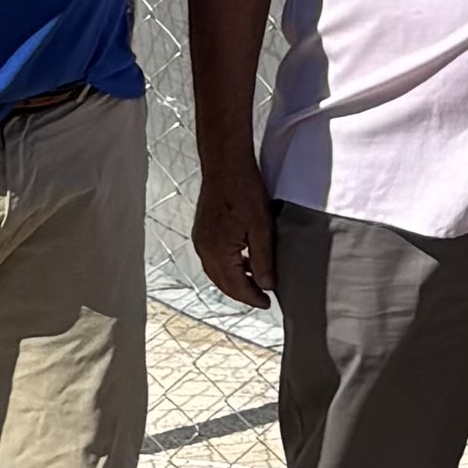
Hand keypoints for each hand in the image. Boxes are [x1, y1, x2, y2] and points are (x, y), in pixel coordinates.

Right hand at [188, 151, 280, 309]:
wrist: (225, 163)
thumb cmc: (244, 189)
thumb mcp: (261, 227)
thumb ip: (263, 259)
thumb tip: (266, 285)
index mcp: (218, 252)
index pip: (235, 287)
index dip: (252, 298)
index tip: (267, 303)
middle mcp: (204, 249)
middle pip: (223, 283)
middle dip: (242, 293)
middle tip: (262, 298)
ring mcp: (201, 239)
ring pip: (217, 271)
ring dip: (234, 280)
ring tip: (255, 281)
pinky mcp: (202, 230)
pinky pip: (213, 257)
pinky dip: (228, 265)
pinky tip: (243, 260)